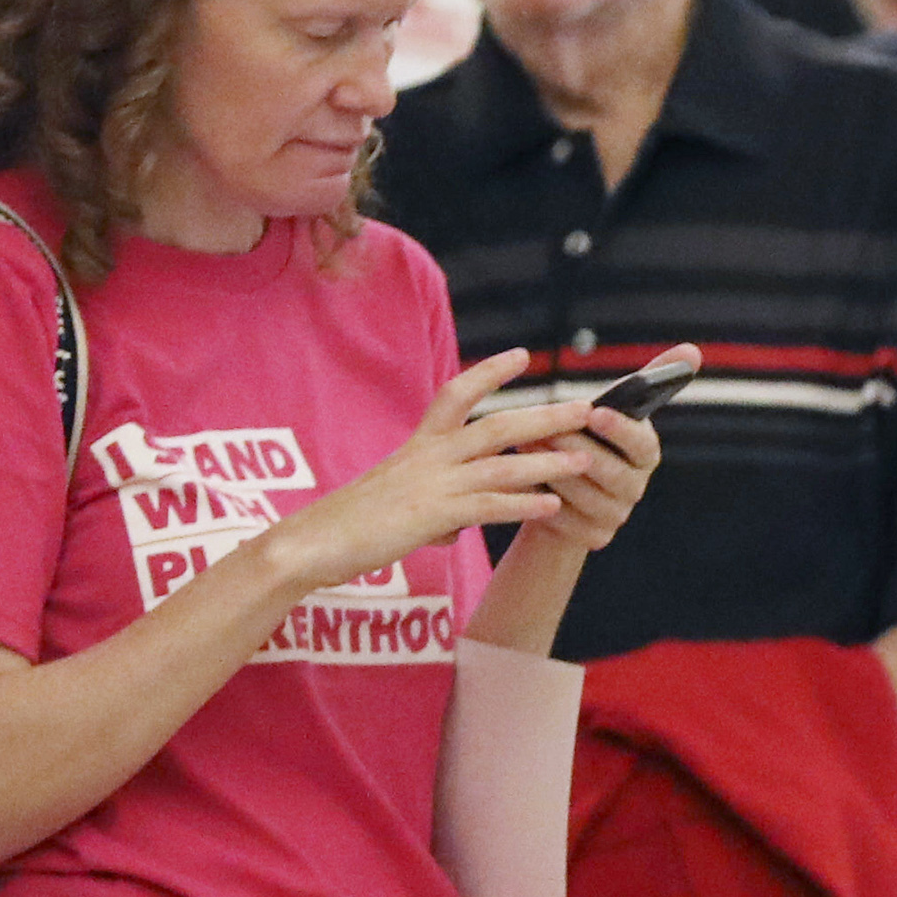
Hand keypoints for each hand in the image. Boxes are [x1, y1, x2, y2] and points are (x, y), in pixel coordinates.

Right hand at [273, 353, 618, 589]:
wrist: (311, 541)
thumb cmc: (352, 523)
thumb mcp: (397, 500)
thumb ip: (435, 505)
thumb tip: (454, 524)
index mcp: (419, 445)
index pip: (456, 394)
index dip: (490, 372)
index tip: (522, 354)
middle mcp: (428, 456)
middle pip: (497, 425)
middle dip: (544, 416)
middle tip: (586, 408)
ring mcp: (431, 484)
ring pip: (501, 465)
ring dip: (547, 462)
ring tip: (586, 459)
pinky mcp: (431, 515)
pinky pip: (487, 506)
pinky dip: (522, 504)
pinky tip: (552, 507)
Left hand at [534, 386, 664, 559]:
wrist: (562, 491)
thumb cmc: (585, 437)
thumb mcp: (609, 408)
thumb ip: (649, 378)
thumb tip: (693, 348)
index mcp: (645, 452)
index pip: (642, 444)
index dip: (620, 430)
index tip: (594, 413)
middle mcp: (636, 486)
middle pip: (611, 473)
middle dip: (575, 448)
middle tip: (544, 429)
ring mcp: (617, 515)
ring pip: (584, 496)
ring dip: (553, 471)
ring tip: (523, 448)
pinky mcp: (593, 537)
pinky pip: (565, 519)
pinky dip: (540, 498)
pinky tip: (520, 481)